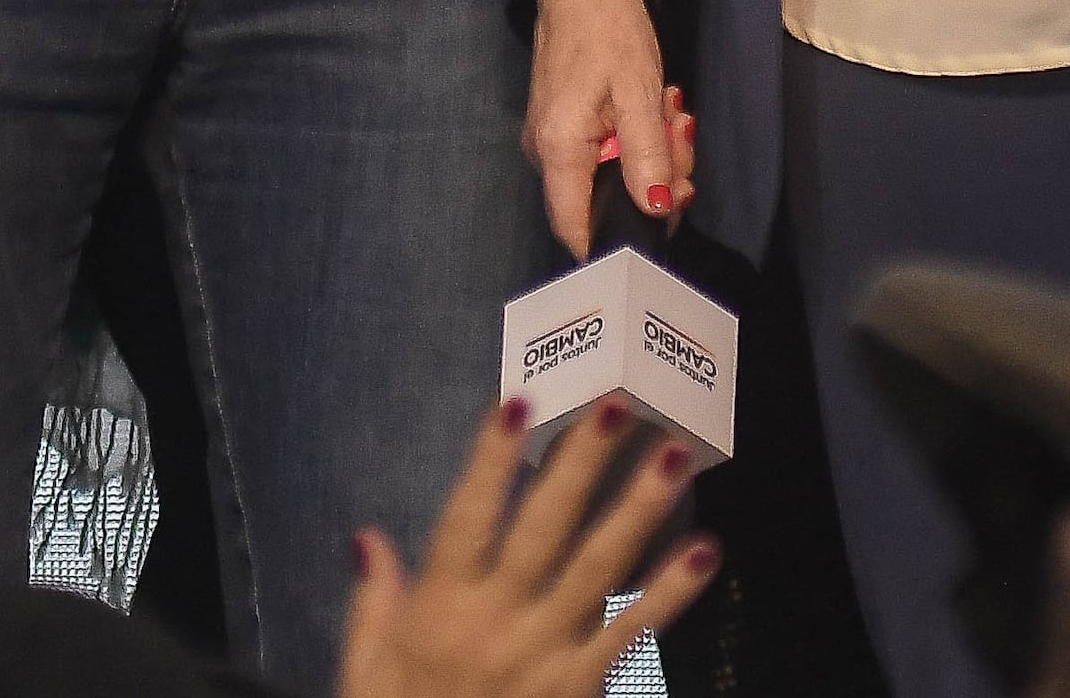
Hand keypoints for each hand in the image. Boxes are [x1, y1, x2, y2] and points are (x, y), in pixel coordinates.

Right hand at [335, 401, 717, 697]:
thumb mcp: (365, 670)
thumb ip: (372, 601)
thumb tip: (367, 536)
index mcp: (440, 608)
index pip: (467, 518)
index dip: (490, 461)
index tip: (519, 401)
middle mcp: (496, 621)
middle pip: (544, 528)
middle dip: (581, 464)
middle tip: (620, 405)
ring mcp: (545, 655)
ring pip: (597, 569)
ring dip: (638, 510)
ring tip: (673, 459)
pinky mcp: (578, 689)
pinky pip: (630, 634)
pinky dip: (670, 593)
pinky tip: (704, 552)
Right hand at [525, 0, 693, 257]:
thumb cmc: (610, 33)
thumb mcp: (639, 93)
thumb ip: (646, 156)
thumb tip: (655, 210)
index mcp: (558, 151)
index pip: (576, 230)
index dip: (618, 240)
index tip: (663, 218)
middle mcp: (546, 155)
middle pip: (602, 203)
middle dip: (655, 182)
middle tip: (683, 139)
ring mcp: (554, 141)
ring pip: (610, 177)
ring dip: (654, 155)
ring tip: (675, 115)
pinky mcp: (567, 126)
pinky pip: (605, 153)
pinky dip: (638, 140)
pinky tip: (659, 109)